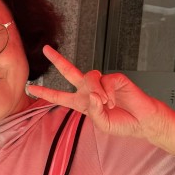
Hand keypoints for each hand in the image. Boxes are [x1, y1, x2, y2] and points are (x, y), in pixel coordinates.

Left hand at [38, 46, 174, 154]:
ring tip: (107, 104)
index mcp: (82, 103)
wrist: (143, 120)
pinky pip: (105, 81)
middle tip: (47, 50)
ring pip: (89, 78)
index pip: (60, 96)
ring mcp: (101, 83)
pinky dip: (108, 93)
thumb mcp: (102, 124)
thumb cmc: (123, 124)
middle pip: (69, 72)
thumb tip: (92, 95)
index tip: (31, 88)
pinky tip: (115, 100)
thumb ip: (93, 111)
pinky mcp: (114, 78)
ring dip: (96, 92)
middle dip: (58, 60)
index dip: (45, 93)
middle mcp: (89, 91)